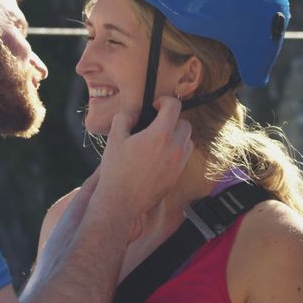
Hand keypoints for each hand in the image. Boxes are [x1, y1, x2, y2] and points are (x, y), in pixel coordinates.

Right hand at [94, 96, 192, 238]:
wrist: (121, 201)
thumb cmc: (116, 170)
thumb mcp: (114, 138)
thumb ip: (124, 119)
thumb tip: (132, 114)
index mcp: (160, 135)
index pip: (174, 106)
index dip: (164, 101)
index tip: (155, 106)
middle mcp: (174, 148)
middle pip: (185, 124)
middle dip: (172, 120)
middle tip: (156, 124)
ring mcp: (178, 164)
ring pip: (188, 141)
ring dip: (177, 137)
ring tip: (159, 141)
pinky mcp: (177, 176)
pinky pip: (183, 157)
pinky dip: (176, 152)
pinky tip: (159, 156)